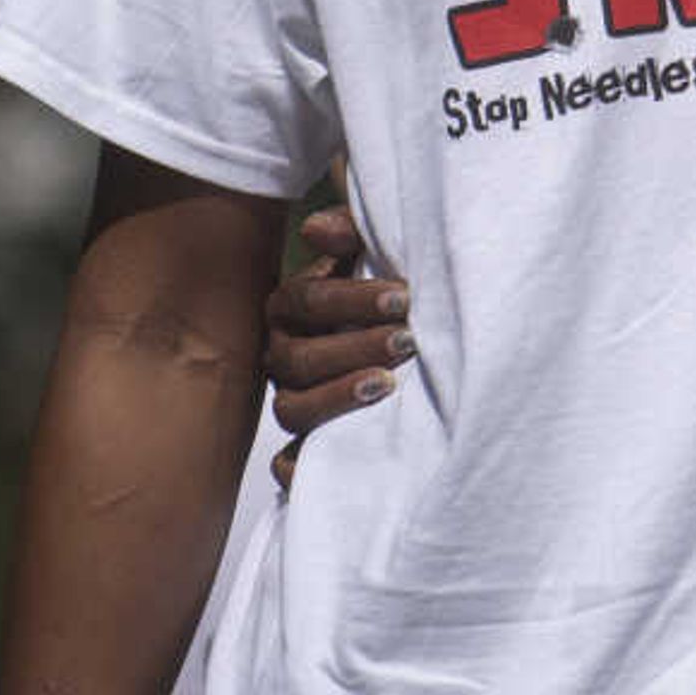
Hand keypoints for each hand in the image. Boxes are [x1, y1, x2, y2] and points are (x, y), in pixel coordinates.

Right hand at [263, 202, 410, 487]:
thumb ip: (352, 234)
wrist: (411, 340)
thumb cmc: (394, 294)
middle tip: (408, 340)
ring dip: (338, 397)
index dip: (351, 299)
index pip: (306, 301)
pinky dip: (304, 465)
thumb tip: (314, 229)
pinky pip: (287, 464)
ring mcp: (292, 400)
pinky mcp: (307, 445)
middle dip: (354, 347)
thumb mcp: (377, 253)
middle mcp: (283, 355)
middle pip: (298, 359)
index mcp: (293, 307)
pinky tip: (347, 451)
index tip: (402, 297)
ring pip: (292, 409)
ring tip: (389, 384)